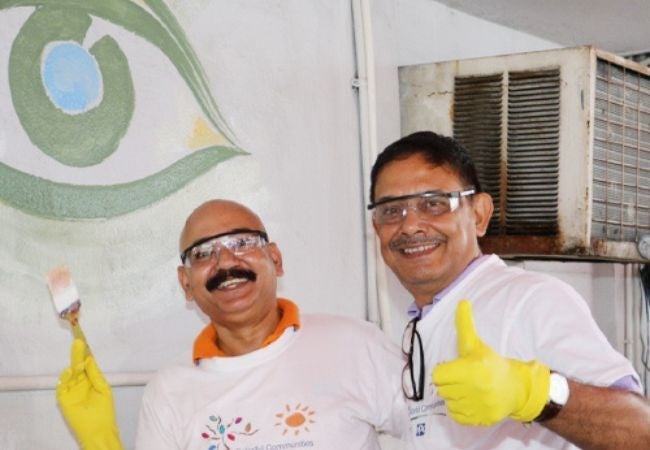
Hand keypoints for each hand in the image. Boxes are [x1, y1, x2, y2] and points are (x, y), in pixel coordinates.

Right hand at [56, 339, 124, 449]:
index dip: (85, 354)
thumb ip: (95, 374)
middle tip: (77, 342)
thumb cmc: (104, 409)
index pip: (87, 365)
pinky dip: (64, 379)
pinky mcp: (64, 400)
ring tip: (78, 362)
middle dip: (77, 355)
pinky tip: (70, 371)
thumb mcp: (103, 389)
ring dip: (73, 367)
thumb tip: (89, 359)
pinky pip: (62, 387)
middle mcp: (81, 384)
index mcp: (91, 380)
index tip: (84, 342)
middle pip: (77, 367)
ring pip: (69, 375)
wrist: (99, 429)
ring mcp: (71, 391)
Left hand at [432, 300, 549, 424]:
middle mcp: (474, 389)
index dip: (443, 371)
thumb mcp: (476, 344)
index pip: (437, 375)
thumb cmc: (492, 364)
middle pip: (441, 389)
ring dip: (455, 397)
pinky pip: (456, 416)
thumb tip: (462, 302)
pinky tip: (471, 400)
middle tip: (463, 379)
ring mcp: (478, 406)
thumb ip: (464, 324)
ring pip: (448, 403)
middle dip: (450, 383)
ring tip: (468, 389)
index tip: (454, 369)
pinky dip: (460, 410)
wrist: (517, 388)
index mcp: (471, 369)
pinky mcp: (480, 419)